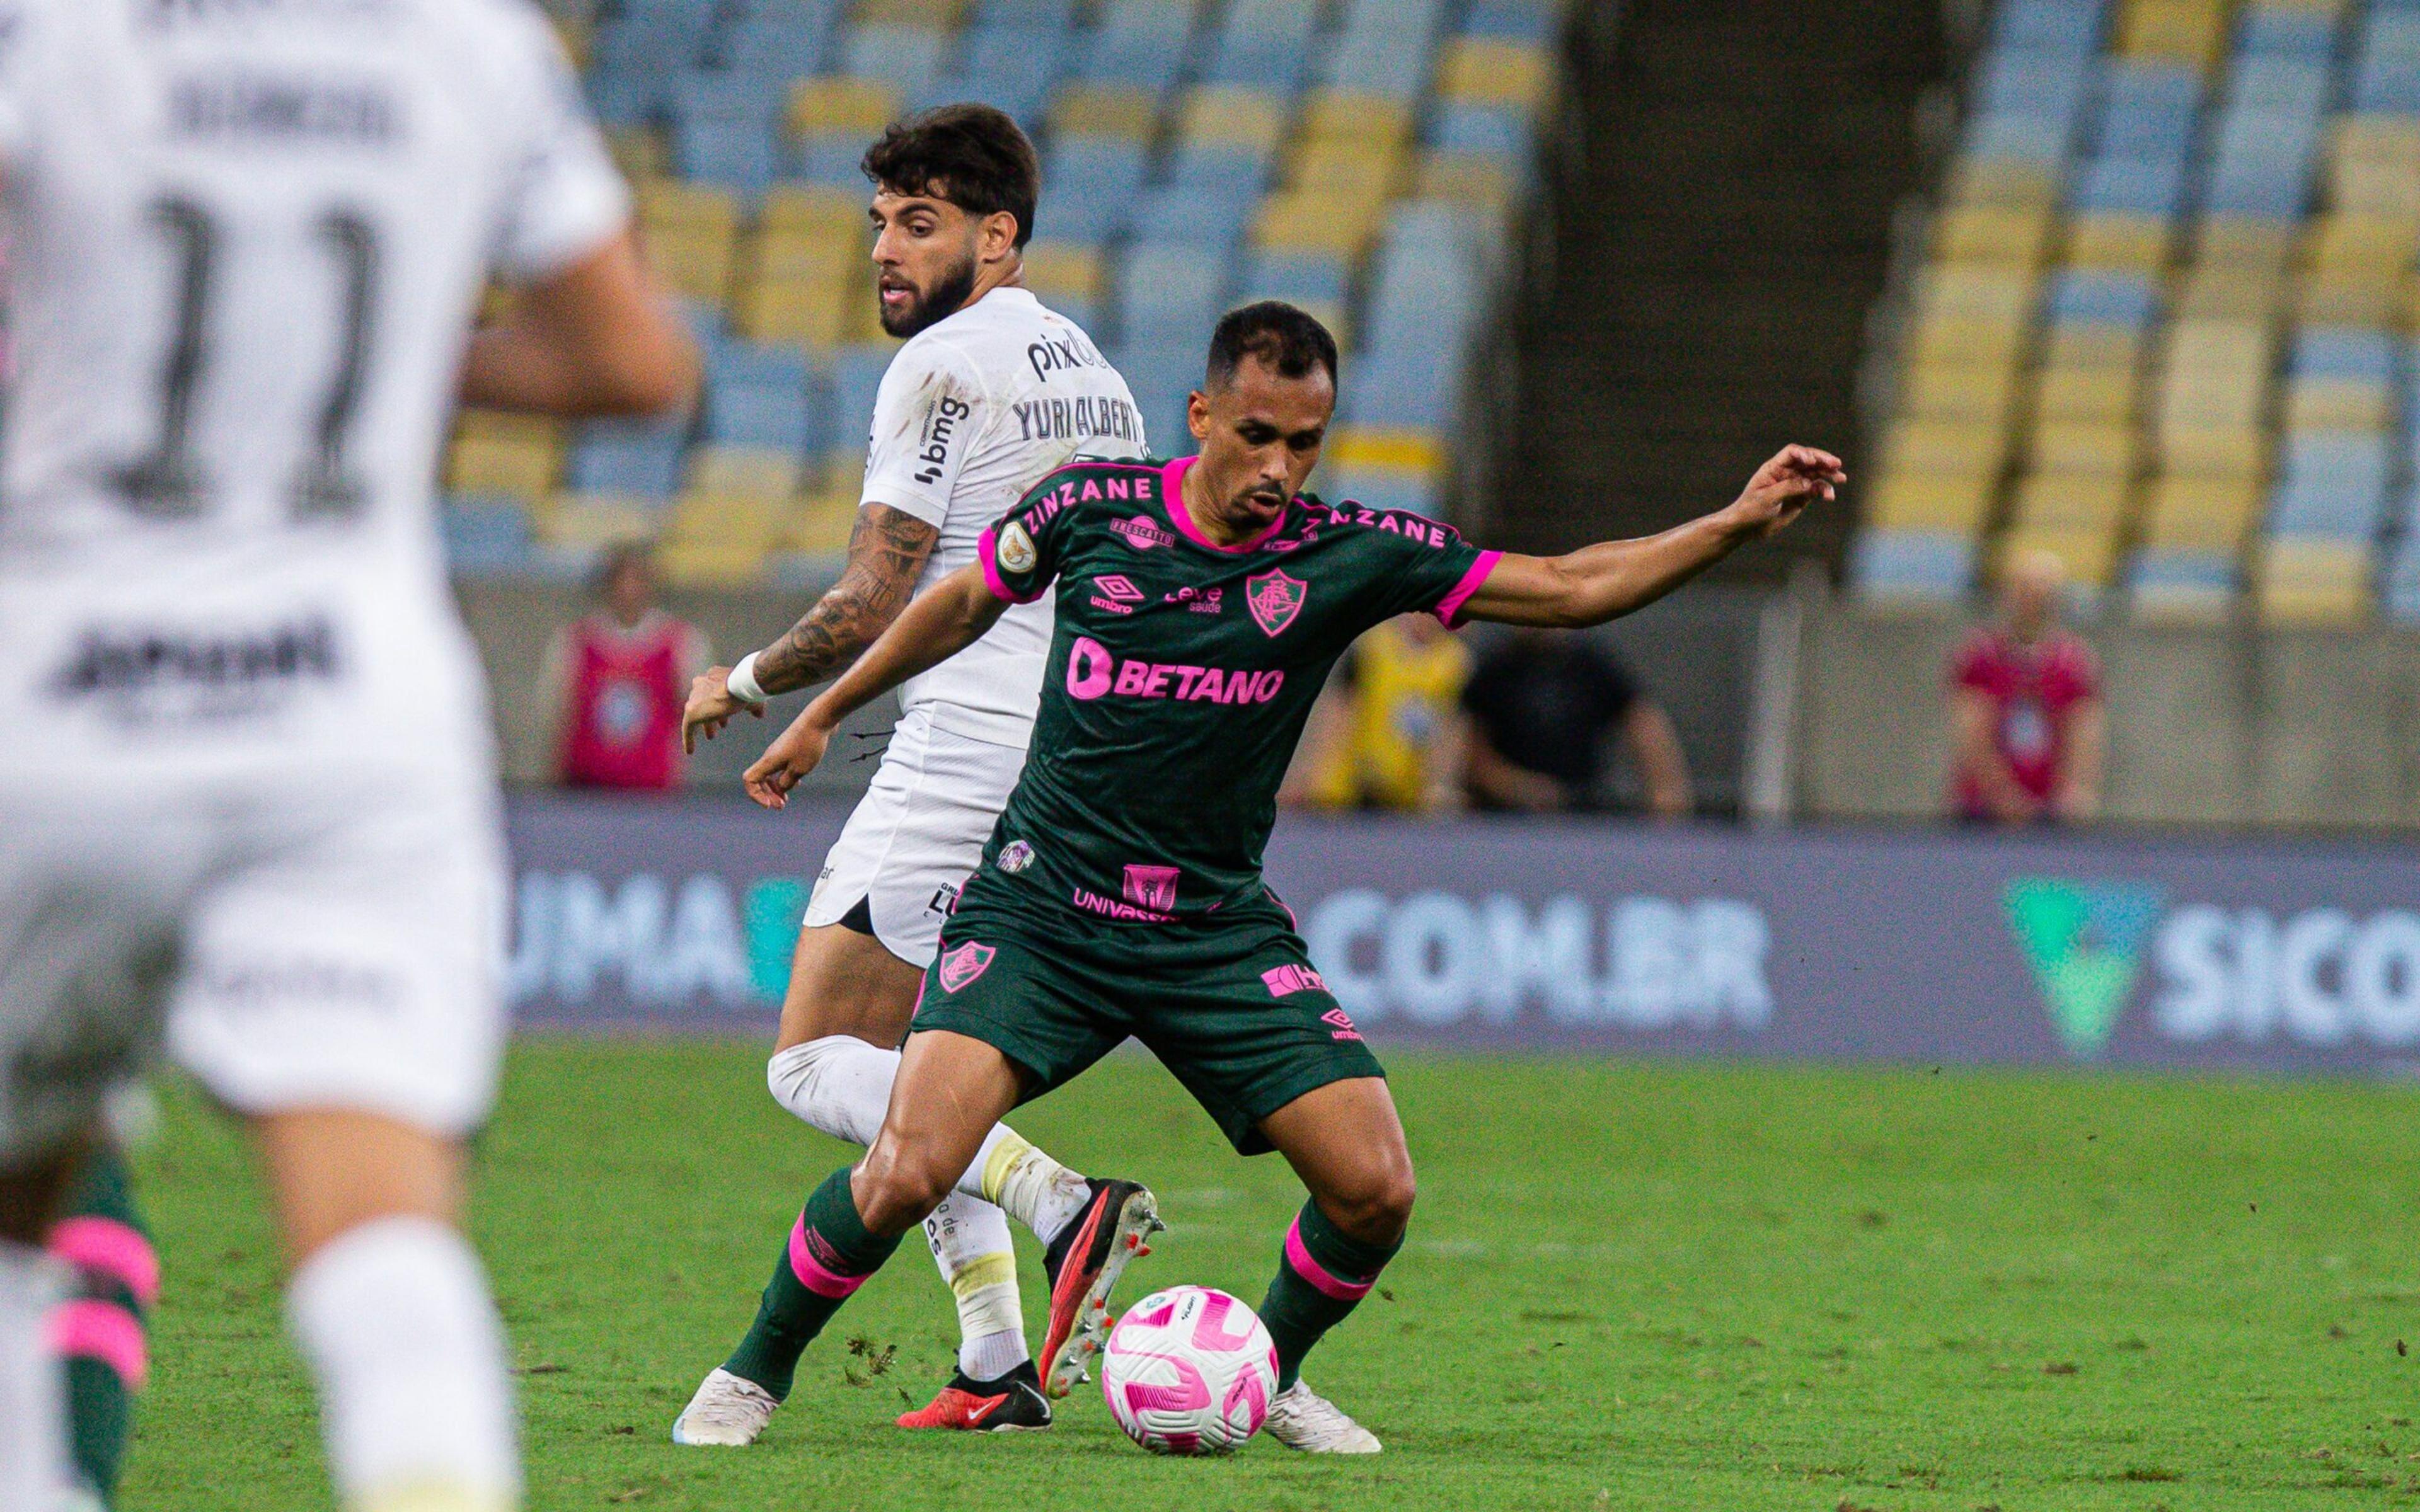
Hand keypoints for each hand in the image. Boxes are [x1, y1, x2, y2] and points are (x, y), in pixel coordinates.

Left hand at [683, 667, 762, 754]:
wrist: (737, 686)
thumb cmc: (746, 688)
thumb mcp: (751, 698)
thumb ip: (754, 706)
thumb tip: (760, 714)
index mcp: (714, 675)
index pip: (714, 690)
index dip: (721, 704)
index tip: (726, 714)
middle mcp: (701, 683)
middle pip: (704, 701)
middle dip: (712, 714)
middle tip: (719, 727)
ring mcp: (694, 697)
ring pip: (697, 714)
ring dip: (706, 725)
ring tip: (712, 736)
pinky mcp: (691, 712)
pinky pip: (688, 728)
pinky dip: (689, 739)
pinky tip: (690, 750)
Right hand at [742, 709, 831, 809]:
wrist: (819, 719)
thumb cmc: (809, 743)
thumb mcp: (799, 769)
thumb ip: (787, 782)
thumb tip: (781, 788)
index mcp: (768, 761)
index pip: (750, 780)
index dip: (756, 795)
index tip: (770, 805)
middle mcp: (770, 756)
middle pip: (760, 779)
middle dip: (768, 795)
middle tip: (781, 806)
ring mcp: (779, 752)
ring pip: (770, 774)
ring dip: (776, 788)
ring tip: (786, 799)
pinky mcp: (789, 749)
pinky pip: (780, 767)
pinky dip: (784, 777)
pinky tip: (796, 783)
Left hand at [1726, 446, 1846, 540]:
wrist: (1747, 528)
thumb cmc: (1750, 510)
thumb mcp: (1766, 499)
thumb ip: (1787, 488)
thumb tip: (1809, 482)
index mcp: (1774, 468)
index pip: (1792, 453)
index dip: (1804, 454)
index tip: (1812, 461)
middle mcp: (1786, 473)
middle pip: (1808, 461)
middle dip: (1823, 461)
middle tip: (1836, 464)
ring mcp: (1795, 484)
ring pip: (1816, 474)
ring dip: (1829, 475)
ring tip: (1841, 478)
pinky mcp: (1802, 496)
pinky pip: (1817, 490)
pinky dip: (1825, 491)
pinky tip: (1830, 496)